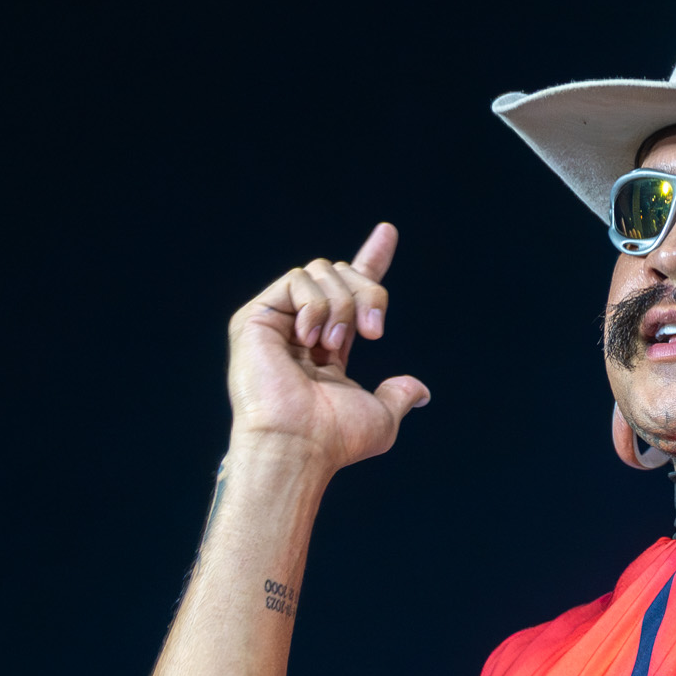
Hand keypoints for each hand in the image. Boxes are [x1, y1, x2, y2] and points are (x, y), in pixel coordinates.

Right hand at [225, 222, 430, 471]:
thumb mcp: (381, 418)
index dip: (371, 260)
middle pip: (344, 274)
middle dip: (370, 293)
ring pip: (323, 271)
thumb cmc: (334, 440)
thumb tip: (420, 391)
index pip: (351, 292)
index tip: (388, 232)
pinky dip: (314, 305)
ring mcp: (277, 322)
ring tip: (332, 344)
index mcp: (329, 345)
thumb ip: (398, 395)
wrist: (299, 444)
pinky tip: (309, 338)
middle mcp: (302, 328)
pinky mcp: (255, 318)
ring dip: (342, 305)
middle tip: (373, 331)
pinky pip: (296, 279)